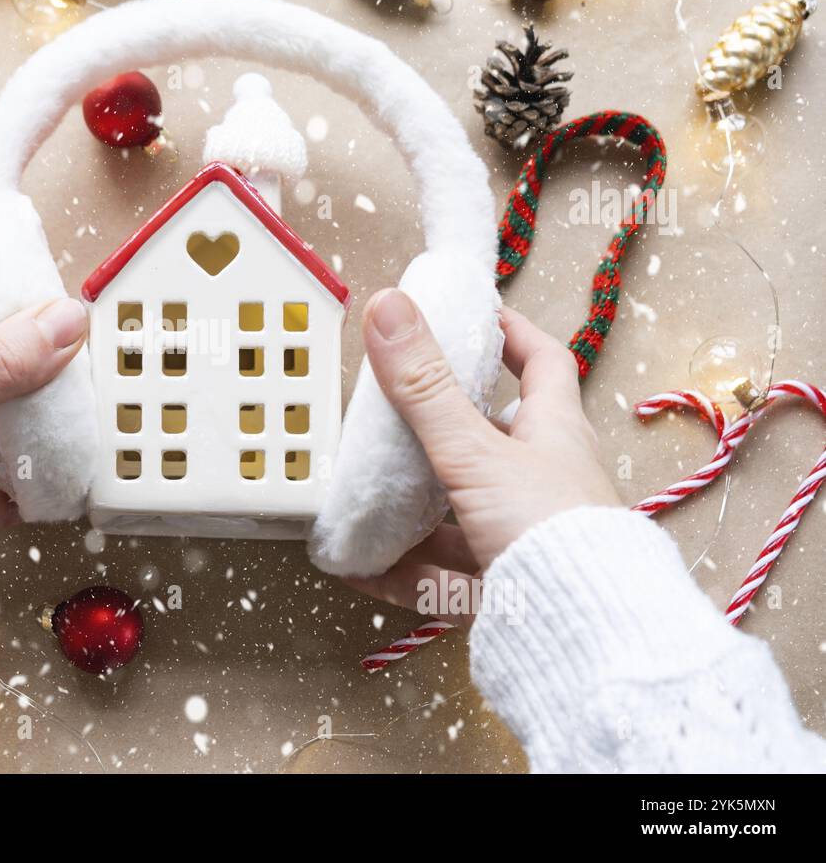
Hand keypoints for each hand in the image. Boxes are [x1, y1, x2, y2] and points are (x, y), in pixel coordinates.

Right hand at [347, 289, 619, 610]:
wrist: (583, 636)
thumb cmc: (546, 527)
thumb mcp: (474, 451)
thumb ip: (424, 387)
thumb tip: (388, 306)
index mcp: (555, 433)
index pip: (543, 363)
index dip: (511, 333)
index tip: (473, 316)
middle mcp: (547, 481)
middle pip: (492, 440)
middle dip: (439, 429)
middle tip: (390, 414)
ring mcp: (526, 536)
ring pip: (461, 511)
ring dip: (411, 507)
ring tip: (361, 496)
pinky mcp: (506, 587)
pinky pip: (445, 573)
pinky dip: (402, 570)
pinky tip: (358, 566)